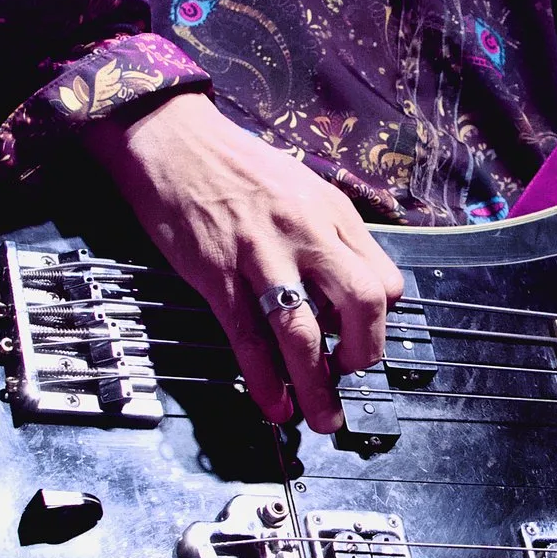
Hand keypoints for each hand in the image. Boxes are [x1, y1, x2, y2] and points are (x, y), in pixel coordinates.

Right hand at [84, 91, 404, 432]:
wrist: (171, 140)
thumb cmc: (237, 165)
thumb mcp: (303, 188)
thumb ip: (330, 236)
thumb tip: (347, 293)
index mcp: (334, 214)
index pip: (384, 279)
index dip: (381, 320)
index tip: (363, 340)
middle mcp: (307, 233)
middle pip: (362, 303)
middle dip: (364, 354)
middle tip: (350, 377)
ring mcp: (262, 255)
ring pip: (303, 333)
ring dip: (316, 386)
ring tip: (320, 417)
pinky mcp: (218, 275)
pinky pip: (248, 339)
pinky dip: (265, 380)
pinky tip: (273, 404)